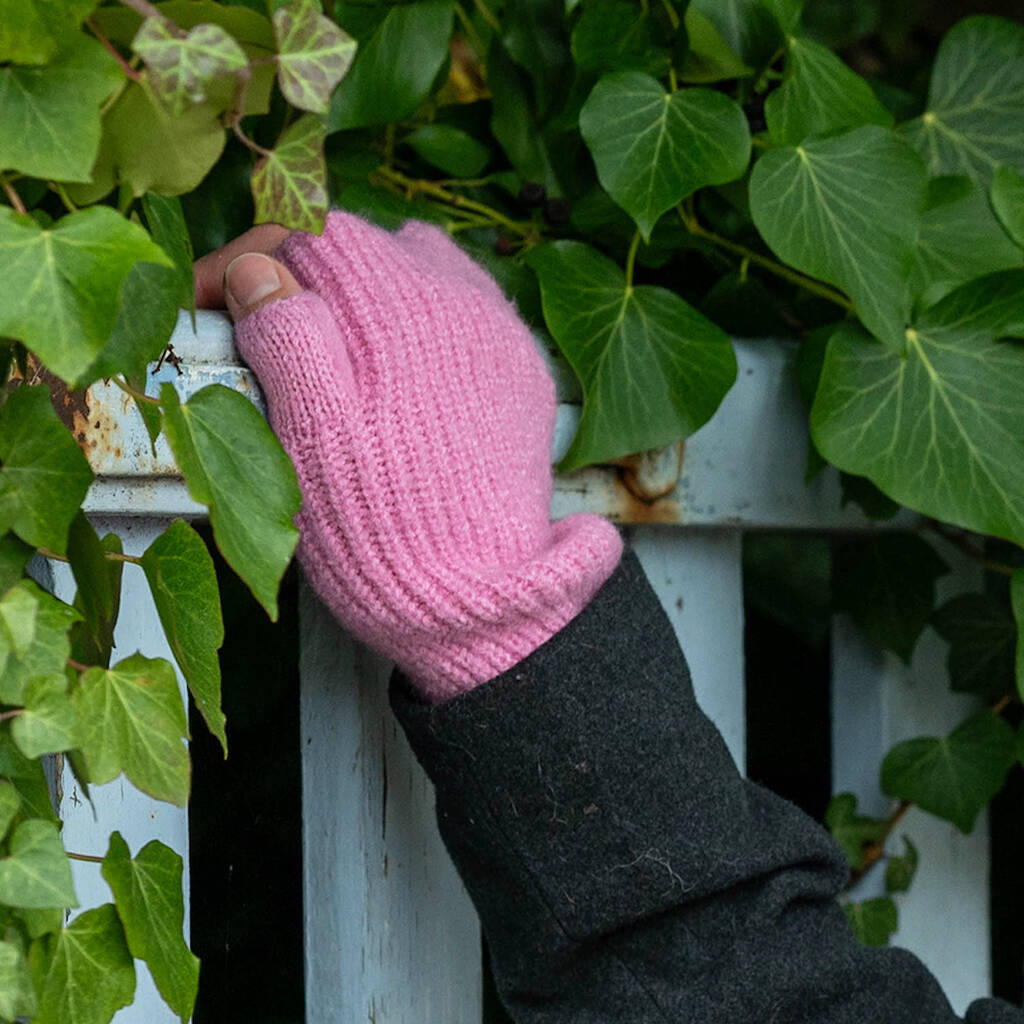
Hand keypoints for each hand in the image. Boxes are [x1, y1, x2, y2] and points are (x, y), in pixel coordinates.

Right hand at [195, 212, 621, 701]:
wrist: (478, 598)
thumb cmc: (383, 527)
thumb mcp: (312, 435)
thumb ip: (288, 336)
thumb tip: (256, 267)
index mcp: (406, 309)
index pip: (316, 236)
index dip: (250, 257)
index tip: (208, 299)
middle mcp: (466, 305)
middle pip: (369, 250)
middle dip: (303, 276)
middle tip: (259, 327)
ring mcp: (500, 338)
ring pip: (419, 273)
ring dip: (361, 294)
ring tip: (324, 346)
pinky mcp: (520, 375)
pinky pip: (460, 315)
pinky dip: (413, 324)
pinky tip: (391, 372)